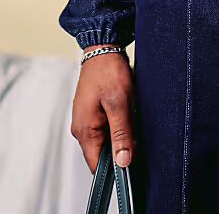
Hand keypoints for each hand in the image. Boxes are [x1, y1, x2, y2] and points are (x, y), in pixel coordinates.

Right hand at [71, 47, 135, 172]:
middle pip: (102, 154)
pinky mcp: (93, 112)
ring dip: (121, 135)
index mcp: (84, 131)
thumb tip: (123, 162)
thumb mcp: (119, 103)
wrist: (103, 47)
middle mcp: (81, 128)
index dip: (114, 170)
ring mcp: (86, 119)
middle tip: (137, 136)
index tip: (131, 166)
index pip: (96, 166)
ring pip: (106, 140)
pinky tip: (128, 113)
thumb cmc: (108, 71)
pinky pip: (106, 127)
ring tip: (131, 119)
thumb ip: (121, 134)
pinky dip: (118, 124)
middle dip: (121, 149)